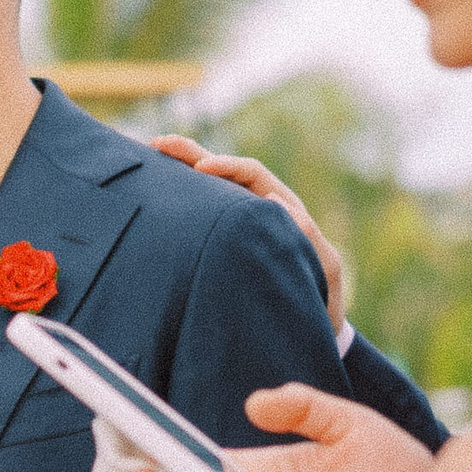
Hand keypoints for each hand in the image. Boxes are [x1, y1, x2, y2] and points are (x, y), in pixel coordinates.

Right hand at [149, 135, 347, 342]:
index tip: (200, 169)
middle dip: (190, 154)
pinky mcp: (223, 247)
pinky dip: (179, 204)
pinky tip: (155, 198)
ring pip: (207, 192)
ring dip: (178, 173)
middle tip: (158, 144)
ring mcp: (239, 228)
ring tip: (148, 159)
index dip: (226, 165)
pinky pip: (202, 220)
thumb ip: (306, 234)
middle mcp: (259, 211)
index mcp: (283, 208)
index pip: (251, 174)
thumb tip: (272, 199)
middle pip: (222, 172)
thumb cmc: (321, 298)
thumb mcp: (323, 267)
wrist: (311, 326)